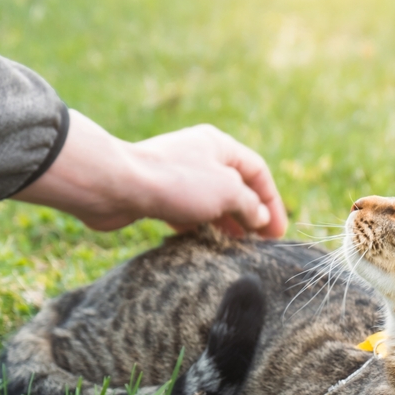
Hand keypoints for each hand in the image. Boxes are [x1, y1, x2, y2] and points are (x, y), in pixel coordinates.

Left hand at [11, 110, 287, 237]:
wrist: (117, 185)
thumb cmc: (176, 182)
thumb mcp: (226, 191)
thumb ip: (249, 205)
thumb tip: (260, 217)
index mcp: (220, 145)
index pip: (258, 172)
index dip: (273, 202)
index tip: (278, 234)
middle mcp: (200, 156)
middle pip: (235, 187)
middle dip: (250, 215)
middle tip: (260, 245)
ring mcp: (178, 176)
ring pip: (211, 202)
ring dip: (226, 224)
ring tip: (238, 249)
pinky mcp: (159, 195)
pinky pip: (188, 213)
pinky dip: (200, 228)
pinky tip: (206, 246)